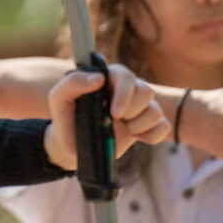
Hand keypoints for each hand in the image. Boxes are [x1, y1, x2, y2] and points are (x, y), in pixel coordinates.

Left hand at [44, 63, 168, 169]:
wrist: (72, 147)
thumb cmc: (66, 119)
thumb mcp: (58, 99)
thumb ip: (72, 83)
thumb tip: (98, 78)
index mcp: (108, 79)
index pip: (125, 75)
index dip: (124, 93)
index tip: (115, 114)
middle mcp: (126, 90)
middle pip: (146, 91)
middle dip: (131, 111)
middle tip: (115, 120)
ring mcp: (138, 108)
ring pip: (156, 110)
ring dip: (139, 125)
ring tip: (123, 129)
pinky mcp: (146, 126)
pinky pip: (163, 126)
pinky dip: (152, 135)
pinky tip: (137, 138)